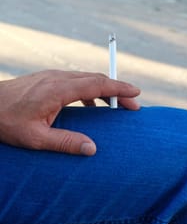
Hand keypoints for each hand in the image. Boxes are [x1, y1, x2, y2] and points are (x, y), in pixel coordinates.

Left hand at [0, 70, 139, 155]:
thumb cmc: (8, 120)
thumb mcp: (35, 138)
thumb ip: (65, 142)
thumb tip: (92, 148)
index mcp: (58, 90)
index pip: (97, 85)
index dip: (119, 88)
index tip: (136, 93)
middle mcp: (58, 78)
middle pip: (96, 79)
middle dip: (117, 90)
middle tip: (132, 104)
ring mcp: (52, 75)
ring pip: (86, 77)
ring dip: (104, 89)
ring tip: (114, 106)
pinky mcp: (48, 77)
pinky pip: (76, 79)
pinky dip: (89, 89)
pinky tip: (88, 105)